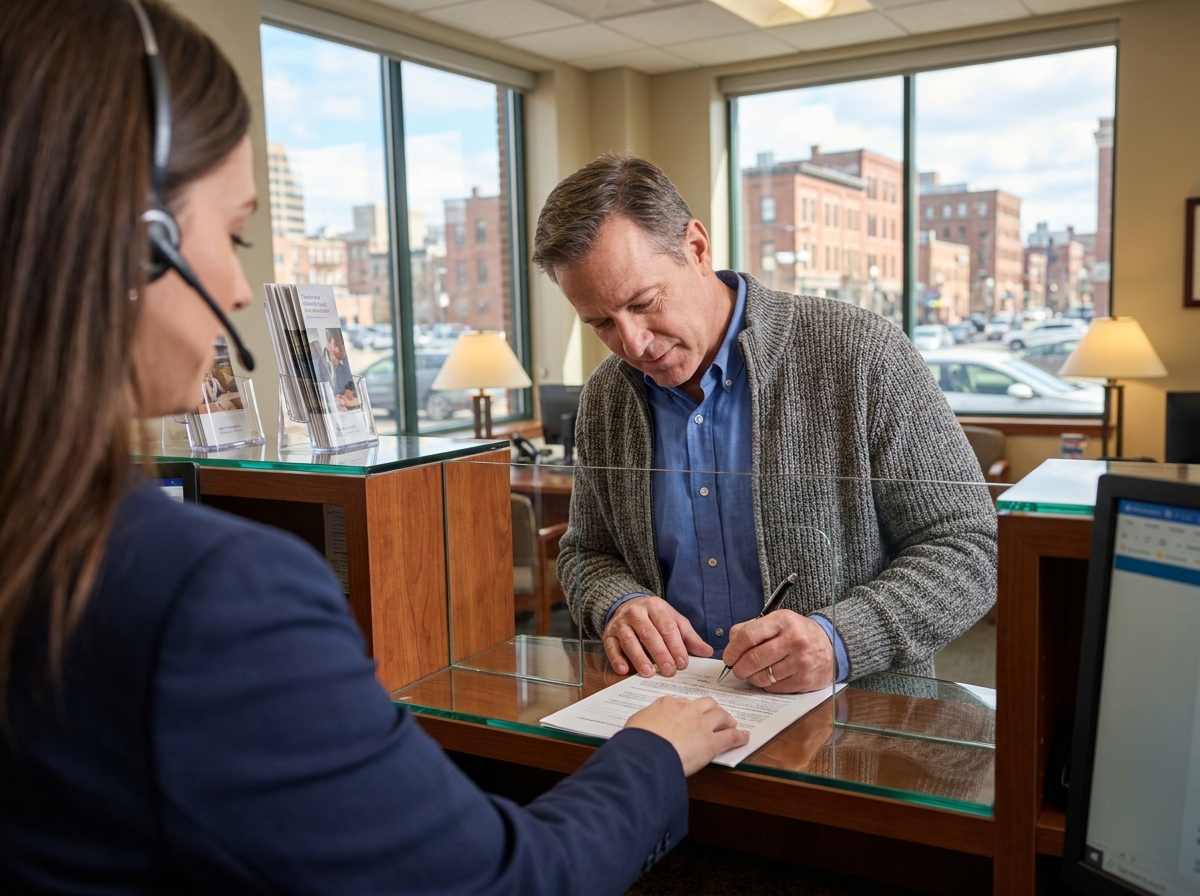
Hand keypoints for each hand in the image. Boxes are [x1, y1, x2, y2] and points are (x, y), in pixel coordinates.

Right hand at [604, 596, 712, 677]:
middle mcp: (636, 613)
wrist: (626, 605)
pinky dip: (617, 659)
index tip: (682, 663)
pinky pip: (611, 647)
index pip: (666, 626)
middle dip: (660, 653)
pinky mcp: (608, 634)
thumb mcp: (673, 621)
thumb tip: (707, 652)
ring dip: (639, 658)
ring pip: (630, 641)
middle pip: (648, 634)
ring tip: (649, 673)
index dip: (675, 645)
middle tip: (669, 671)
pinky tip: (624, 670)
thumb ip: (689, 637)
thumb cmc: (654, 617)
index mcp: (655, 607)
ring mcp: (620, 623)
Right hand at [625, 696, 748, 774]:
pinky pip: (730, 737)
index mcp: (668, 703)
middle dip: (712, 709)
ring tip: (731, 724)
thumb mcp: (636, 724)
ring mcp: (701, 724)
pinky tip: (744, 738)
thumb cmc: (636, 742)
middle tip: (715, 715)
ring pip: (721, 715)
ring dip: (727, 720)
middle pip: (706, 703)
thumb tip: (644, 726)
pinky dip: (739, 737)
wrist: (646, 753)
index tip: (690, 714)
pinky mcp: (711, 742)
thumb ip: (645, 721)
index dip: (689, 709)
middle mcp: (687, 709)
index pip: (683, 702)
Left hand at [722, 610, 833, 693]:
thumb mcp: (778, 622)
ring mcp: (801, 661)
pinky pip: (775, 687)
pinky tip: (771, 677)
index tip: (728, 657)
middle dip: (739, 667)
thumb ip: (752, 628)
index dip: (733, 649)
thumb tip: (731, 644)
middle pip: (753, 658)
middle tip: (737, 669)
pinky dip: (767, 685)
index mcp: (783, 621)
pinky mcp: (805, 679)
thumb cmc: (798, 634)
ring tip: (754, 673)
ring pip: (763, 676)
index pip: (748, 635)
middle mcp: (794, 640)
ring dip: (752, 678)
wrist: (832, 646)